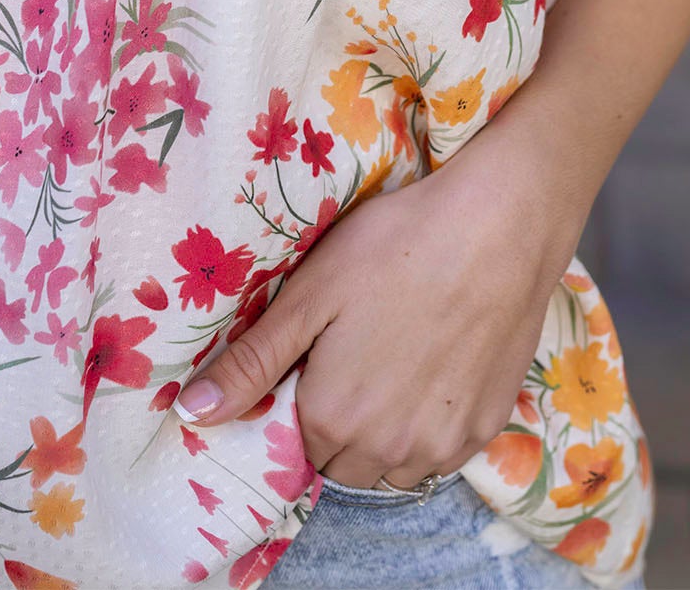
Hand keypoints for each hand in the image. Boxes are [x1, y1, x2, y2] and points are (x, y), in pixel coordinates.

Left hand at [172, 141, 579, 489]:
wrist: (500, 226)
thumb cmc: (397, 245)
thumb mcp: (311, 293)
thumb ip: (252, 362)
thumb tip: (189, 415)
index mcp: (331, 417)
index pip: (298, 441)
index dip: (309, 394)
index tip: (328, 350)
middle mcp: (386, 450)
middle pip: (346, 461)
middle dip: (344, 421)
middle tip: (363, 348)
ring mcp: (442, 444)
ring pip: (395, 465)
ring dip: (388, 433)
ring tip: (402, 356)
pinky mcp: (487, 427)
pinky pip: (443, 451)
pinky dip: (434, 424)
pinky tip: (441, 363)